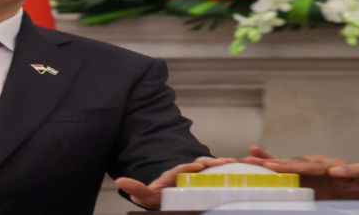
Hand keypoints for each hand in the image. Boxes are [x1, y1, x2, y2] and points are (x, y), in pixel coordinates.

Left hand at [115, 156, 236, 208]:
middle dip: (211, 162)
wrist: (169, 195)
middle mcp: (190, 170)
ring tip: (234, 163)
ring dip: (223, 163)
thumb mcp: (147, 195)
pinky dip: (229, 169)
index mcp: (176, 173)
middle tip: (222, 162)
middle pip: (202, 163)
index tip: (199, 166)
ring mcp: (200, 174)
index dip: (190, 166)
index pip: (183, 167)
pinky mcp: (208, 179)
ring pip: (212, 166)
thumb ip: (136, 189)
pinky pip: (219, 172)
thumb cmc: (160, 196)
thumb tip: (119, 180)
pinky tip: (240, 168)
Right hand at [241, 145, 358, 200]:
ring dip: (268, 162)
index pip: (308, 166)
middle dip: (274, 163)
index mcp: (330, 165)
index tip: (275, 168)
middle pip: (293, 163)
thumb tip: (335, 169)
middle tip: (255, 163)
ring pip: (287, 164)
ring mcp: (311, 169)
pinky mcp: (307, 176)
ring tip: (248, 158)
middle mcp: (317, 164)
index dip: (291, 167)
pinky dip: (272, 161)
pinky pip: (287, 168)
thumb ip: (353, 171)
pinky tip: (256, 155)